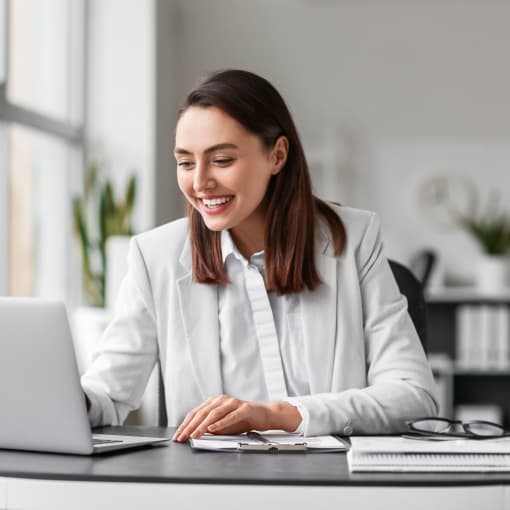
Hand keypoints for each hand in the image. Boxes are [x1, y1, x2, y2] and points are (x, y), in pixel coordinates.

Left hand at [172, 395, 300, 441]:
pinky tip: (213, 428)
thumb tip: (194, 434)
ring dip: (202, 425)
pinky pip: (230, 415)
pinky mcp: (244, 408)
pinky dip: (220, 423)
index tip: (178, 436)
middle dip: (190, 426)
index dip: (185, 424)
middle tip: (182, 437)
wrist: (264, 415)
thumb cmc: (243, 420)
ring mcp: (233, 403)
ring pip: (214, 413)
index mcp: (214, 402)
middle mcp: (222, 400)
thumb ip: (210, 427)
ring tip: (194, 435)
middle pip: (202, 413)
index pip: (196, 413)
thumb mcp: (223, 425)